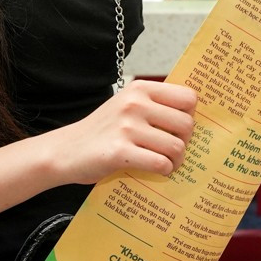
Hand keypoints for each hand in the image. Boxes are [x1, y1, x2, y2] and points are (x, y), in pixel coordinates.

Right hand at [48, 80, 197, 183]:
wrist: (66, 150)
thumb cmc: (103, 130)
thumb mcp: (127, 106)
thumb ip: (156, 105)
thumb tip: (195, 116)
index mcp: (140, 89)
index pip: (188, 98)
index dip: (190, 115)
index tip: (180, 128)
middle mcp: (134, 104)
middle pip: (187, 124)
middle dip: (186, 142)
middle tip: (173, 150)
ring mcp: (126, 128)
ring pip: (176, 147)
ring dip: (176, 160)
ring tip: (166, 163)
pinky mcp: (119, 152)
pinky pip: (160, 163)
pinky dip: (164, 170)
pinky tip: (156, 170)